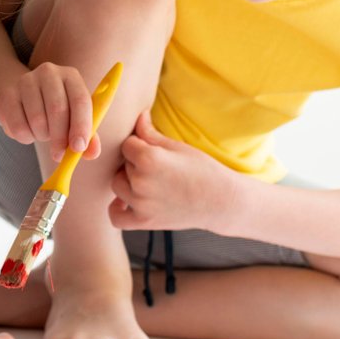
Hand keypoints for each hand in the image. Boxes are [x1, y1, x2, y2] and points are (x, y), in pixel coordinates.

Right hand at [0, 62, 100, 162]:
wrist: (24, 98)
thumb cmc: (56, 111)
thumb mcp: (74, 118)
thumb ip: (87, 136)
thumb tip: (92, 153)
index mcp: (71, 76)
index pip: (80, 100)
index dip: (81, 126)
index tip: (78, 147)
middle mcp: (49, 73)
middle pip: (57, 109)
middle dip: (60, 138)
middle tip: (60, 155)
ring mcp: (26, 81)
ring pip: (37, 120)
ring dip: (42, 136)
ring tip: (44, 133)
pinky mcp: (8, 95)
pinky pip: (18, 126)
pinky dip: (26, 137)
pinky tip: (29, 131)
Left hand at [110, 112, 239, 231]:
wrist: (222, 202)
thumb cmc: (204, 170)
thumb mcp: (178, 147)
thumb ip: (150, 133)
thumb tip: (138, 116)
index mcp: (149, 158)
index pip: (127, 144)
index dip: (139, 145)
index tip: (154, 150)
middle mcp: (141, 181)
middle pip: (122, 164)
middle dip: (135, 163)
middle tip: (158, 167)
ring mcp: (141, 204)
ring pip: (117, 185)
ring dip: (128, 181)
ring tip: (148, 180)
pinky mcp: (144, 221)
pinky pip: (117, 217)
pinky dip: (117, 209)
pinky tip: (125, 202)